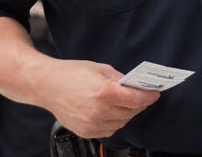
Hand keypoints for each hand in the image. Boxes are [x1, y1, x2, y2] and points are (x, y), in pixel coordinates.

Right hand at [39, 60, 159, 138]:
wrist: (46, 85)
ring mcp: (92, 123)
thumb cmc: (71, 73)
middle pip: (131, 112)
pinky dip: (115, 122)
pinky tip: (113, 112)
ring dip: (128, 114)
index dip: (149, 96)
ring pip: (122, 123)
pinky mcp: (85, 131)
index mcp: (104, 92)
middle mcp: (99, 110)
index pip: (137, 99)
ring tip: (128, 104)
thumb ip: (120, 79)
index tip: (154, 93)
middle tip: (142, 96)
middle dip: (140, 104)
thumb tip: (135, 86)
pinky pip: (109, 130)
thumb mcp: (100, 69)